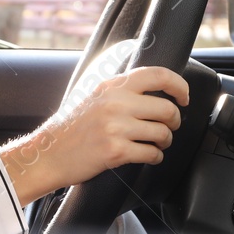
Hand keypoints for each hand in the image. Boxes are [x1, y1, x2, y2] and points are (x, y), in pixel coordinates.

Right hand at [0, 66, 190, 206]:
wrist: (50, 153)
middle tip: (170, 127)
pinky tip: (148, 156)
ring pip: (162, 133)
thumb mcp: (94, 95)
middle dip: (174, 121)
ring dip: (165, 141)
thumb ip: (121, 89)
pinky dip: (155, 157)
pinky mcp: (116, 151)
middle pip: (167, 109)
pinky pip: (151, 153)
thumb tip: (154, 87)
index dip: (179, 85)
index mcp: (112, 86)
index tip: (184, 96)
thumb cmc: (72, 127)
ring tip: (157, 143)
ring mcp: (116, 127)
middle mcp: (115, 103)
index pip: (157, 75)